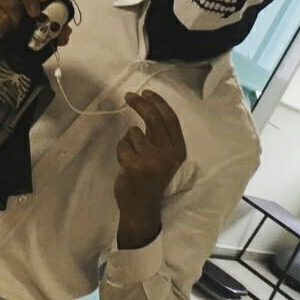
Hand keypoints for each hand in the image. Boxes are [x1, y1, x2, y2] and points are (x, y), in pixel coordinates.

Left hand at [114, 90, 186, 249]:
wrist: (143, 207)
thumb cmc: (153, 178)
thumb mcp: (165, 157)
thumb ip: (160, 136)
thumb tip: (148, 105)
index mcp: (178, 150)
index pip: (170, 119)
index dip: (158, 102)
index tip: (146, 92)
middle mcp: (167, 154)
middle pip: (152, 119)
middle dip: (140, 104)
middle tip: (129, 96)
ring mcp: (150, 160)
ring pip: (132, 133)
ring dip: (128, 140)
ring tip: (132, 156)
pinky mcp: (134, 166)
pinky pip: (122, 145)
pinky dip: (121, 151)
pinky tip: (127, 164)